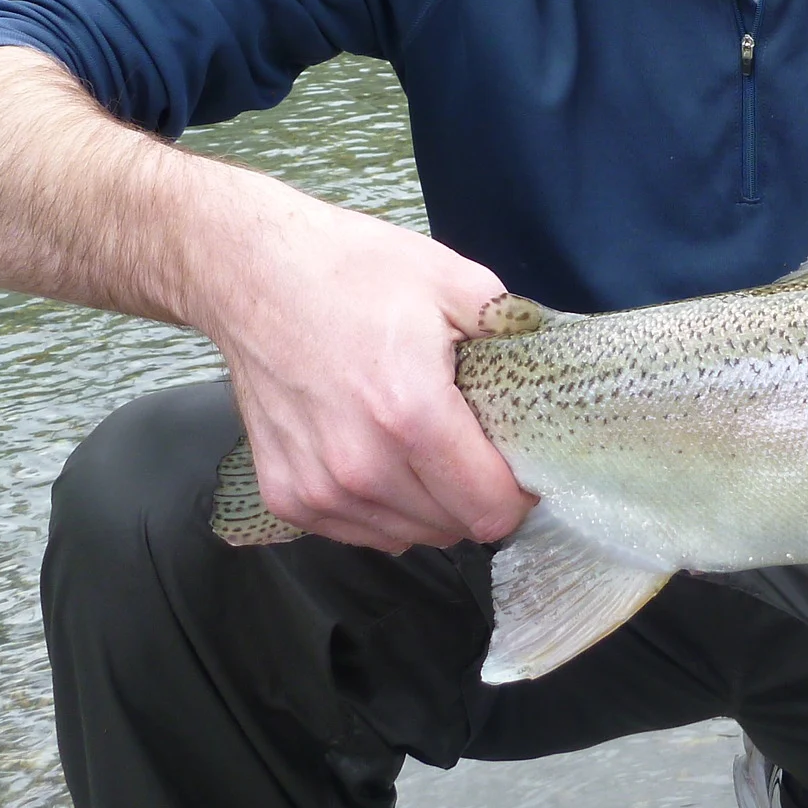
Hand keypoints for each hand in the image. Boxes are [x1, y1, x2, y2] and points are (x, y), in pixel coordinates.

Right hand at [212, 198, 534, 553]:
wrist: (251, 272)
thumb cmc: (350, 271)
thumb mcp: (453, 280)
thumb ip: (513, 332)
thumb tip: (556, 368)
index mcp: (412, 415)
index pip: (491, 510)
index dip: (520, 492)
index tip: (522, 463)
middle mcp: (362, 466)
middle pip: (454, 528)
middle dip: (477, 494)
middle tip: (473, 443)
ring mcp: (319, 488)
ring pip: (410, 537)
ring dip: (432, 506)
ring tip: (425, 446)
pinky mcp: (287, 497)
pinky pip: (362, 531)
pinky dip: (385, 509)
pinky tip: (383, 456)